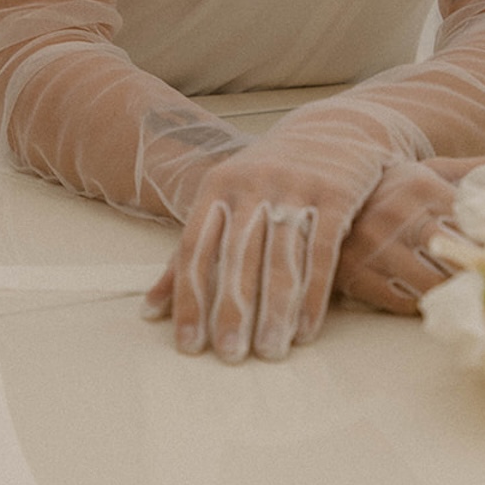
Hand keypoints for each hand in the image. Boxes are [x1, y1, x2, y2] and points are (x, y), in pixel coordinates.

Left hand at [144, 135, 383, 363]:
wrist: (335, 128)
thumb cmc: (268, 178)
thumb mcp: (225, 202)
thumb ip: (188, 255)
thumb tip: (149, 312)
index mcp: (217, 187)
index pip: (195, 250)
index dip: (189, 299)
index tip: (189, 345)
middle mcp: (253, 185)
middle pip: (237, 258)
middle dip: (232, 311)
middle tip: (229, 356)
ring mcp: (295, 188)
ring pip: (281, 260)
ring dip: (274, 311)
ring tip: (269, 353)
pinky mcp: (335, 195)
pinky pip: (321, 253)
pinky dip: (313, 295)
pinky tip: (306, 330)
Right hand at [334, 157, 484, 313]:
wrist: (320, 198)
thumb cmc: (387, 187)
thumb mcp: (426, 171)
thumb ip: (473, 171)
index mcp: (423, 188)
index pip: (476, 222)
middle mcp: (400, 216)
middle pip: (459, 256)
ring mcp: (376, 248)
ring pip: (434, 283)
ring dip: (457, 294)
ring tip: (477, 300)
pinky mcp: (357, 276)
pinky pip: (403, 301)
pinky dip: (424, 305)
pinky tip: (436, 303)